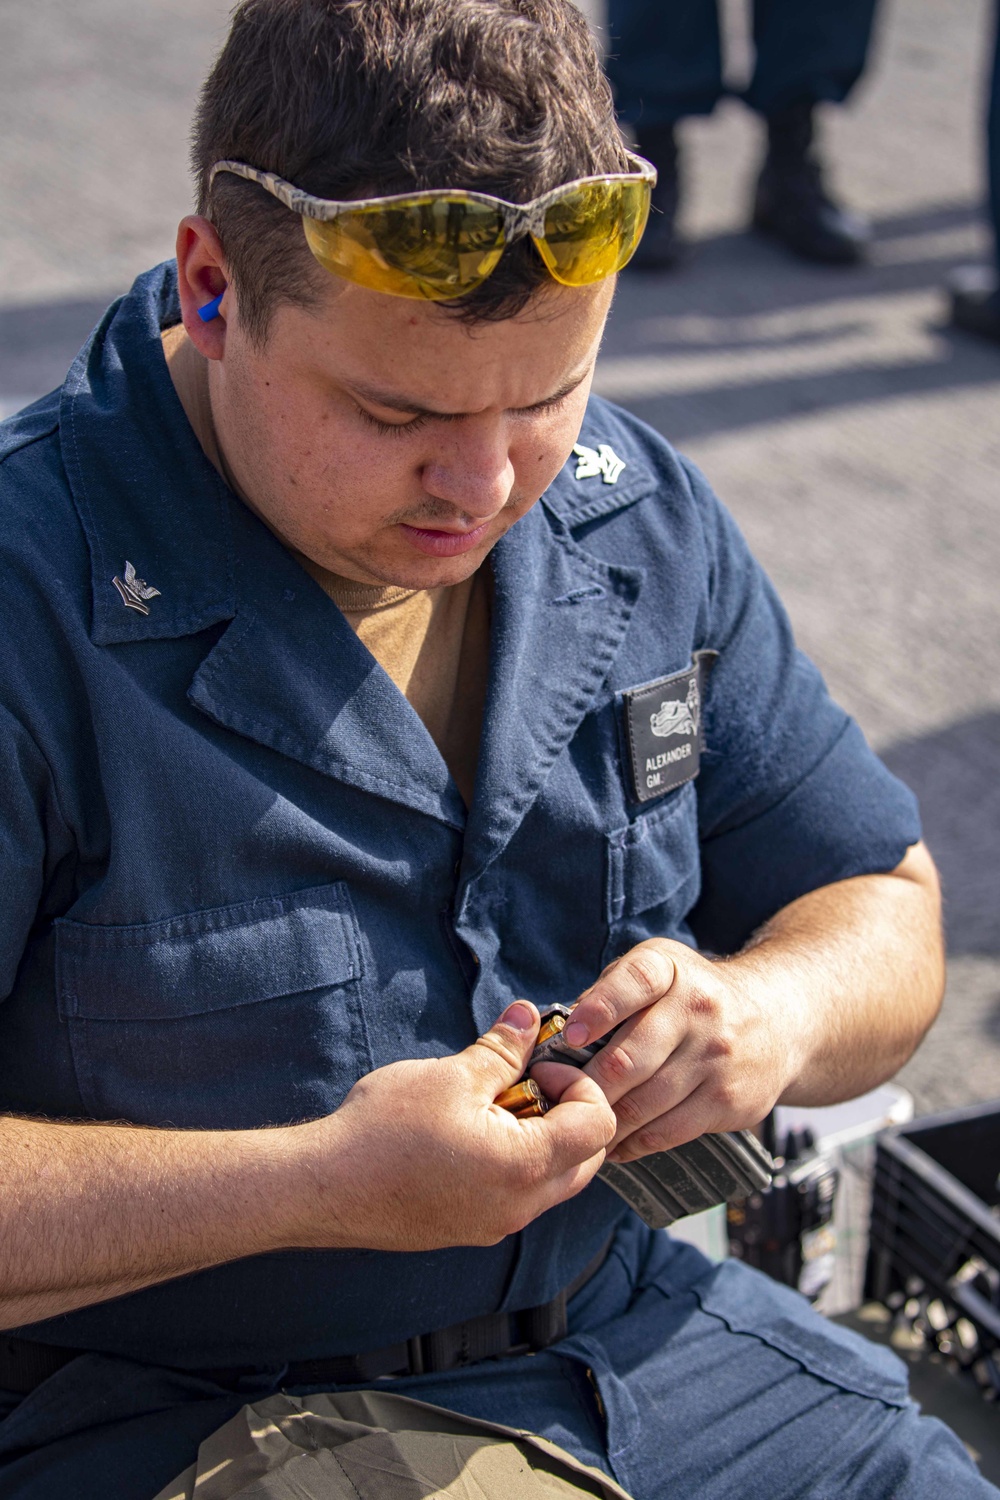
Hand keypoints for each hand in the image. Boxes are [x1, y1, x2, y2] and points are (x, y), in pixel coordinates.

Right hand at [294, 1001, 615, 1251]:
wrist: (323, 1185)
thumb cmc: (384, 1130)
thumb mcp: (451, 1075)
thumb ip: (502, 1049)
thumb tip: (528, 1018)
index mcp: (526, 1166)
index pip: (598, 1126)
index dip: (579, 1086)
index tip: (536, 1067)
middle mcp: (519, 1206)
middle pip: (585, 1159)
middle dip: (568, 1113)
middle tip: (522, 1082)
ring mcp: (494, 1225)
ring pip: (551, 1180)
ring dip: (540, 1138)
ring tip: (491, 1105)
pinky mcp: (469, 1230)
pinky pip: (516, 1196)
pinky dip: (513, 1162)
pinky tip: (468, 1133)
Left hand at [560, 940, 794, 1160]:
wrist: (777, 1019)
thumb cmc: (693, 995)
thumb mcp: (658, 969)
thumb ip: (610, 991)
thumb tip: (559, 1032)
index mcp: (671, 970)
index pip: (633, 981)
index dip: (596, 1011)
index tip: (569, 1038)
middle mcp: (699, 1010)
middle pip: (628, 1059)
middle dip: (584, 1086)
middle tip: (557, 1100)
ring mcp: (717, 1059)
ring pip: (643, 1103)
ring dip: (603, 1121)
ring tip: (577, 1128)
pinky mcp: (729, 1101)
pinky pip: (668, 1132)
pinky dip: (633, 1143)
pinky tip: (612, 1144)